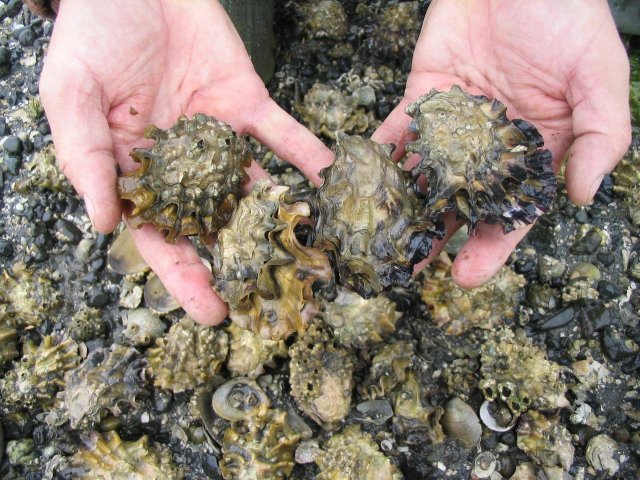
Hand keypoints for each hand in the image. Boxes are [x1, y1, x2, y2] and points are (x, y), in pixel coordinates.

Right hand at [40, 0, 332, 324]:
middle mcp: (185, 168)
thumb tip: (104, 224)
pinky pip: (283, 136)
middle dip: (244, 263)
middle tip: (276, 301)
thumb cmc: (90, 37)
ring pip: (255, 188)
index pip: (164, 238)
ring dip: (284, 221)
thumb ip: (88, 160)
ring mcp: (220, 139)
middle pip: (217, 226)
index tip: (214, 314)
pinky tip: (332, 184)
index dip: (187, 278)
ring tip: (315, 258)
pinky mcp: (249, 104)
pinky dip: (308, 158)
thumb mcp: (71, 97)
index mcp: (138, 175)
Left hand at [373, 0, 630, 287]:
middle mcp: (489, 149)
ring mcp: (453, 126)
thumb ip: (599, 137)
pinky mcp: (423, 98)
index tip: (467, 276)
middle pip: (460, 204)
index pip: (510, 211)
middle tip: (405, 273)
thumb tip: (580, 196)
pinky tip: (360, 187)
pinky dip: (380, 157)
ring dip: (400, 209)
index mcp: (533, 153)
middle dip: (434, 239)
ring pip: (424, 176)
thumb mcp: (600, 78)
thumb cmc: (570, 19)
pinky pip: (399, 132)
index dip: (491, 246)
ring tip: (376, 241)